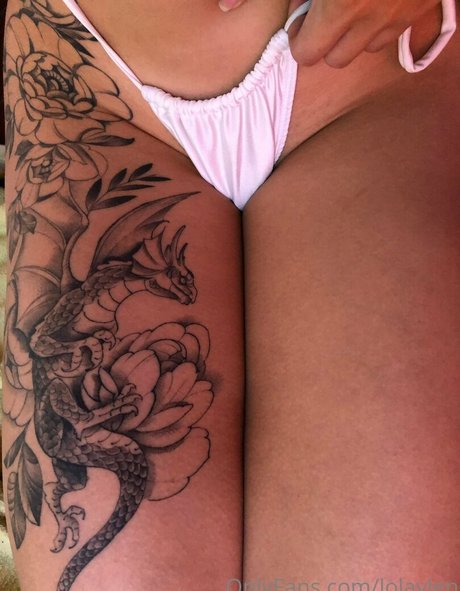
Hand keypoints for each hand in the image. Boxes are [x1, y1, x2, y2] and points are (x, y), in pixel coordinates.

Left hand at [219, 0, 441, 67]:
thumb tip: (224, 6)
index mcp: (339, 8)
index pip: (308, 54)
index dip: (300, 38)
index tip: (301, 19)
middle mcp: (369, 19)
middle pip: (336, 60)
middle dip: (324, 42)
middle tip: (323, 15)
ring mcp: (397, 16)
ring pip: (366, 49)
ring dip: (353, 35)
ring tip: (348, 7)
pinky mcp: (418, 9)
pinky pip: (393, 33)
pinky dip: (380, 24)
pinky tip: (374, 2)